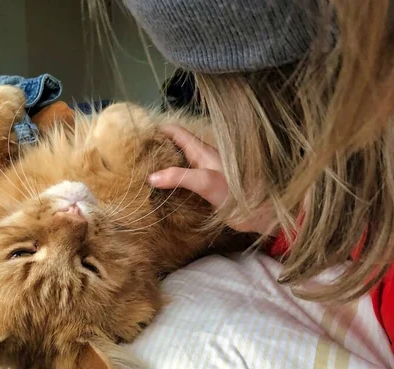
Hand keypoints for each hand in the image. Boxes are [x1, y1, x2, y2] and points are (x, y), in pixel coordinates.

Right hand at [148, 124, 275, 233]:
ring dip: (162, 167)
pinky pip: (183, 182)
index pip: (175, 132)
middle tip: (135, 156)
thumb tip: (152, 177)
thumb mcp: (206, 182)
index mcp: (202, 151)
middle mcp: (201, 160)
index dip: (157, 129)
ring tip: (141, 173)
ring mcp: (203, 175)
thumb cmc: (237, 194)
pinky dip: (170, 183)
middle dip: (156, 149)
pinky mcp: (205, 191)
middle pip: (174, 147)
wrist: (258, 214)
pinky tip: (160, 192)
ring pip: (178, 165)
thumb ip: (180, 177)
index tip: (137, 134)